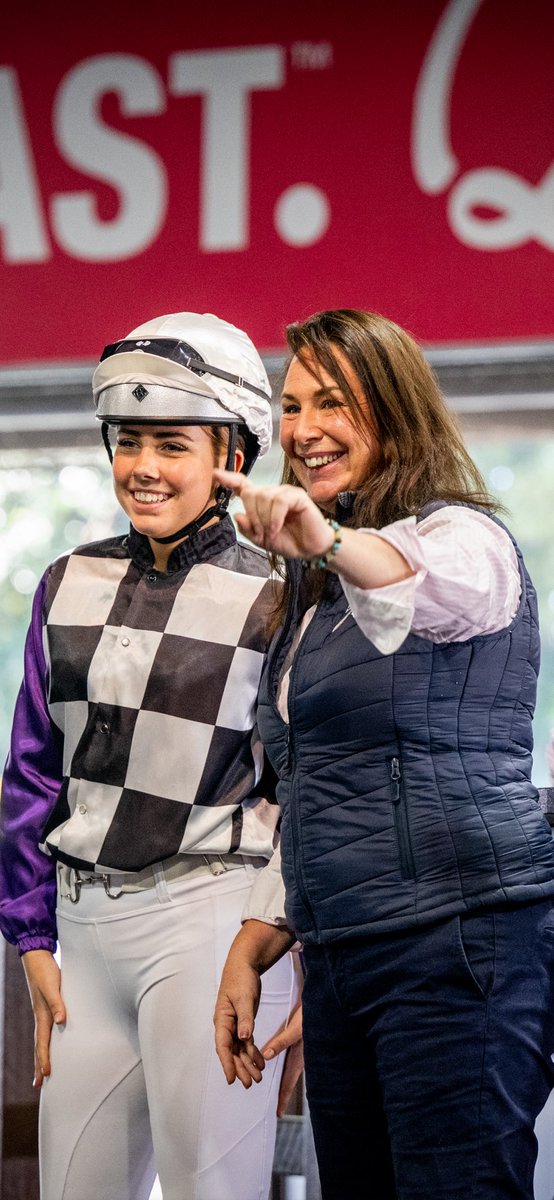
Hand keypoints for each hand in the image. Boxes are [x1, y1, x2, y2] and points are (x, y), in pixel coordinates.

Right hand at [21, 949, 65, 1087]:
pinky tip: (53, 1043)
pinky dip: (47, 1041)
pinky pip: (47, 1029)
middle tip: (38, 1085)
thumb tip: (61, 1021)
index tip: (45, 1076)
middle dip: (38, 1065)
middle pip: (39, 1046)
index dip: (44, 1060)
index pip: (42, 1043)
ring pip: (41, 1039)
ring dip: (41, 1055)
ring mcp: (43, 1012)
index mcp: (42, 1015)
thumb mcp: (53, 986)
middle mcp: (41, 1016)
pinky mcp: (47, 1006)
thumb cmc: (46, 971)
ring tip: (43, 1070)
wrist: (37, 956)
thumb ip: (58, 1003)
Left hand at [213, 470, 333, 560]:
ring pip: (263, 497)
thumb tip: (237, 514)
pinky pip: (279, 500)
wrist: (311, 550)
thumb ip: (248, 529)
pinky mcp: (297, 496)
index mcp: (261, 502)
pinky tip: (278, 527)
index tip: (215, 474)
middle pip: (250, 493)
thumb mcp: (262, 540)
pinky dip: (275, 516)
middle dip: (252, 516)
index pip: (242, 485)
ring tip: (272, 533)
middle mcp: (272, 493)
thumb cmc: (289, 542)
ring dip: (264, 520)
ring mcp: (285, 493)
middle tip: (261, 534)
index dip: (228, 479)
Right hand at [214, 959, 264, 1088]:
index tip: (231, 1079)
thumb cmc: (241, 978)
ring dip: (247, 1064)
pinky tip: (260, 1063)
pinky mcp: (243, 1022)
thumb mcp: (245, 997)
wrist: (245, 965)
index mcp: (222, 1019)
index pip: (223, 1046)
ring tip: (257, 1079)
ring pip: (239, 1050)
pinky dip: (253, 1053)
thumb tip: (244, 1037)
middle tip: (249, 1084)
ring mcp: (234, 1025)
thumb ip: (245, 1018)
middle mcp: (226, 1025)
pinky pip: (246, 1043)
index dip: (227, 1063)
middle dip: (239, 1068)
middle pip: (231, 1052)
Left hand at [262, 999, 303, 1116]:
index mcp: (301, 1058)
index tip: (278, 1114)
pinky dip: (287, 1064)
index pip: (289, 1083)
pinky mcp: (305, 1041)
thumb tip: (266, 1055)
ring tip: (277, 1088)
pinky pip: (293, 1057)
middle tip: (276, 1107)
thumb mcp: (295, 1028)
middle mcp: (303, 1056)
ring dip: (285, 1078)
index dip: (283, 1098)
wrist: (327, 1002)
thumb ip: (281, 1041)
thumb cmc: (313, 1015)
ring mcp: (305, 1050)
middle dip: (283, 1092)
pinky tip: (283, 1062)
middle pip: (290, 1078)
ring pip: (291, 1068)